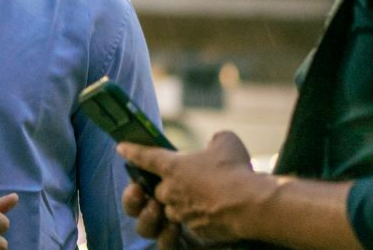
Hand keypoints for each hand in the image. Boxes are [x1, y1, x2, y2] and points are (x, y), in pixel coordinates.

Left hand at [119, 132, 273, 245]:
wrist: (251, 205)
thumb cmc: (235, 170)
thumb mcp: (225, 141)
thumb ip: (213, 141)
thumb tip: (215, 145)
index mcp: (172, 166)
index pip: (144, 157)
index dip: (132, 151)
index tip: (121, 148)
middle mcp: (169, 191)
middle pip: (157, 190)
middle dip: (167, 187)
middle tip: (187, 181)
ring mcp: (180, 213)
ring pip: (171, 210)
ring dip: (181, 205)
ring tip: (201, 198)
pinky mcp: (194, 230)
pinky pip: (191, 224)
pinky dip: (200, 218)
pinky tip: (217, 211)